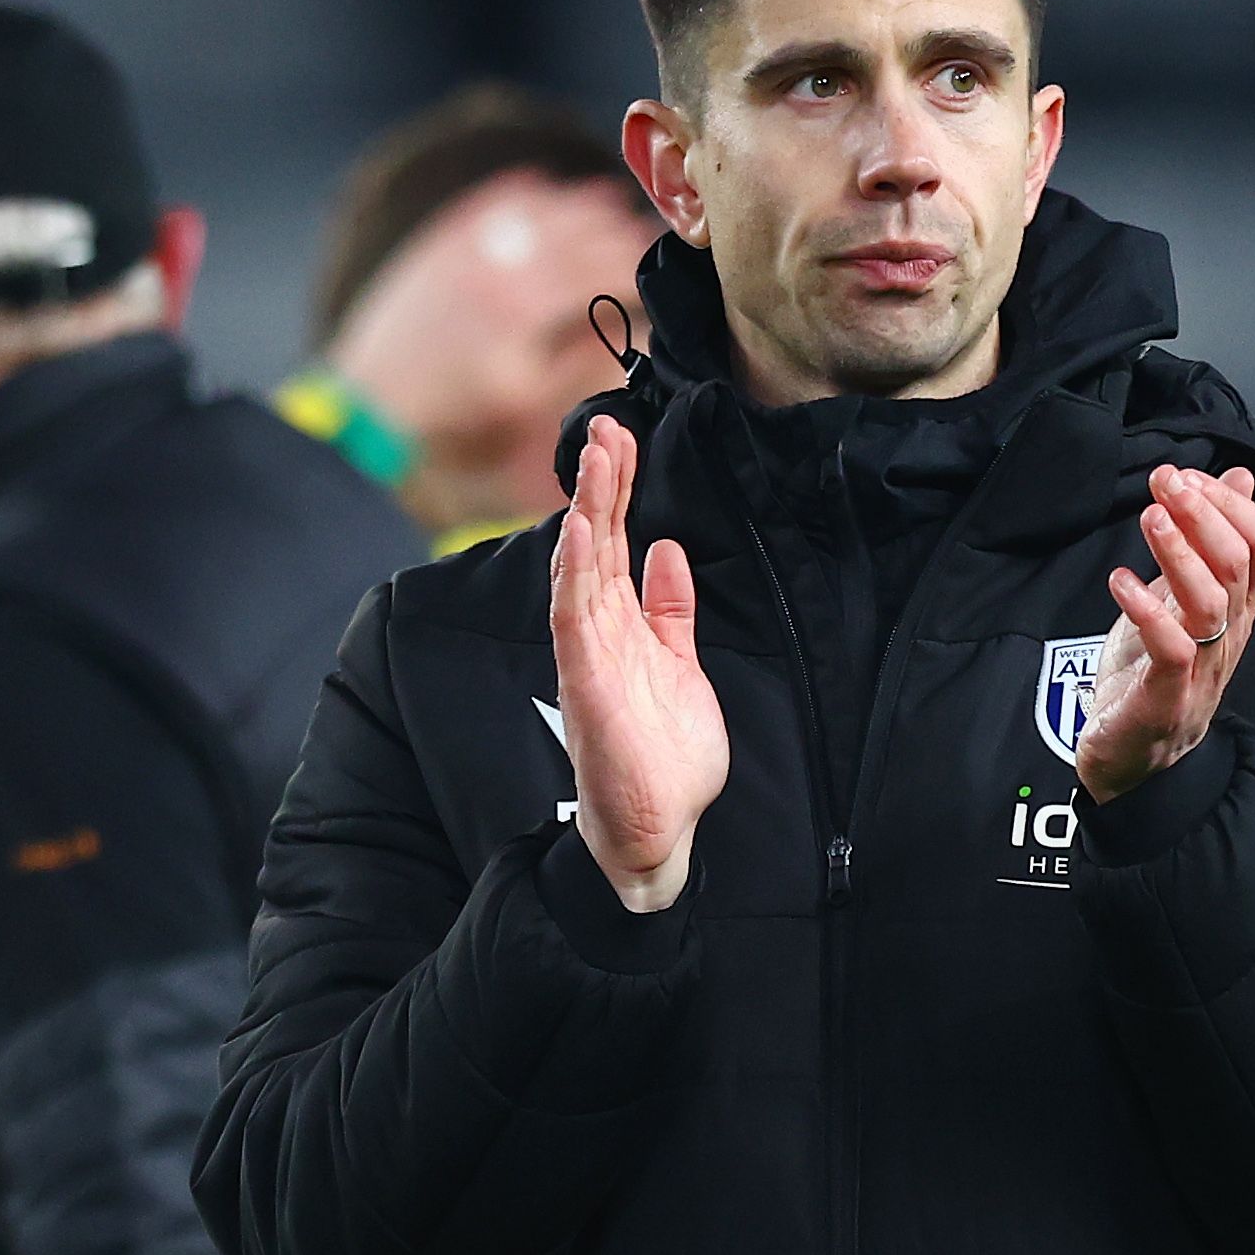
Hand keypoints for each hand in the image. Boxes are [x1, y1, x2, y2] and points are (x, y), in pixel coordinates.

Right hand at [549, 415, 728, 910]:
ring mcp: (589, 657)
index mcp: (622, 626)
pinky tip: (578, 532)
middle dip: (599, 484)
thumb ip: (670, 611)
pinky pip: (574, 620)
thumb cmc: (665, 755)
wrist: (660, 827)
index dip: (616, 491)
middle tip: (604, 427)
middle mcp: (598, 635)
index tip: (621, 439)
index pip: (613, 544)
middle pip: (593, 545)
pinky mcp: (588, 684)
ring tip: (594, 461)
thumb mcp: (680, 665)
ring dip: (586, 513)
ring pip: (580, 570)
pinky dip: (573, 574)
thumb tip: (667, 551)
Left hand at [1076, 465, 1254, 802]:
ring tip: (1149, 517)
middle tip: (1166, 480)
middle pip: (1236, 564)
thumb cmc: (1153, 674)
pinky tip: (1120, 581)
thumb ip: (1208, 541)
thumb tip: (1239, 476)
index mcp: (1237, 609)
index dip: (1227, 503)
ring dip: (1178, 553)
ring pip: (1210, 602)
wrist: (1132, 762)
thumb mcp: (1181, 597)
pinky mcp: (1167, 699)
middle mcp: (1229, 636)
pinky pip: (1171, 650)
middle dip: (1203, 514)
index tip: (1184, 475)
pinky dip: (1147, 610)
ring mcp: (1202, 669)